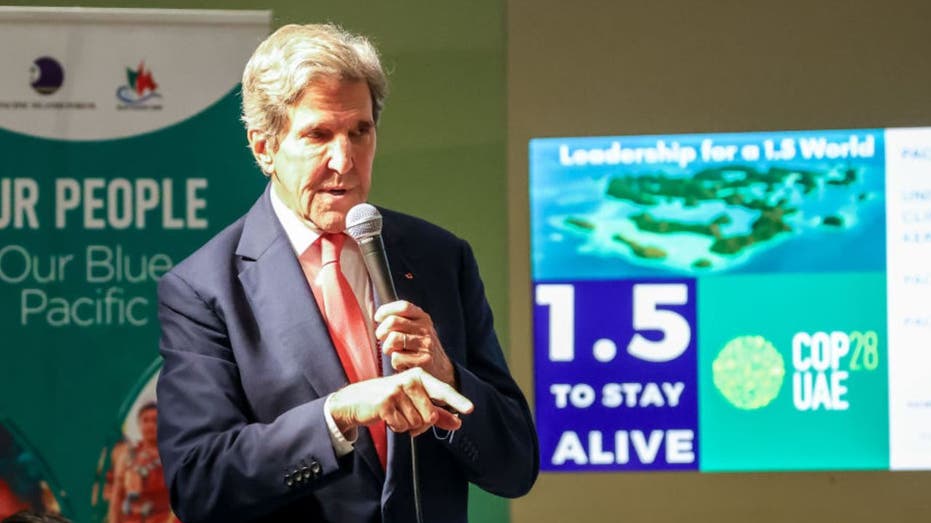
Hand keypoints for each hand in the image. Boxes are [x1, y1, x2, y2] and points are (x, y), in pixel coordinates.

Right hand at [329, 367, 473, 436]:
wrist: (358, 401)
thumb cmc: (390, 401)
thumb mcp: (415, 405)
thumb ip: (438, 414)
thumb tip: (458, 423)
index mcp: (420, 377)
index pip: (442, 390)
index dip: (457, 401)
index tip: (470, 409)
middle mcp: (410, 380)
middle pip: (430, 415)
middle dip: (420, 422)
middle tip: (405, 414)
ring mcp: (397, 390)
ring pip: (416, 422)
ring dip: (406, 424)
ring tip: (395, 413)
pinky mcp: (385, 402)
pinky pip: (402, 426)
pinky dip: (396, 426)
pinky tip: (387, 416)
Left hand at [374, 300, 456, 386]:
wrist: (441, 370)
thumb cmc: (420, 348)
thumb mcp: (416, 329)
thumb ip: (401, 320)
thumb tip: (379, 316)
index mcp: (423, 318)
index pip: (403, 306)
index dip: (386, 310)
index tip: (378, 318)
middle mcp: (425, 329)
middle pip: (393, 321)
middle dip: (381, 331)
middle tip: (382, 338)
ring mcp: (425, 344)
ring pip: (393, 339)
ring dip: (387, 348)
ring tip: (393, 352)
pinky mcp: (423, 360)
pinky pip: (396, 357)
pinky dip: (395, 362)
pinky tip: (402, 363)